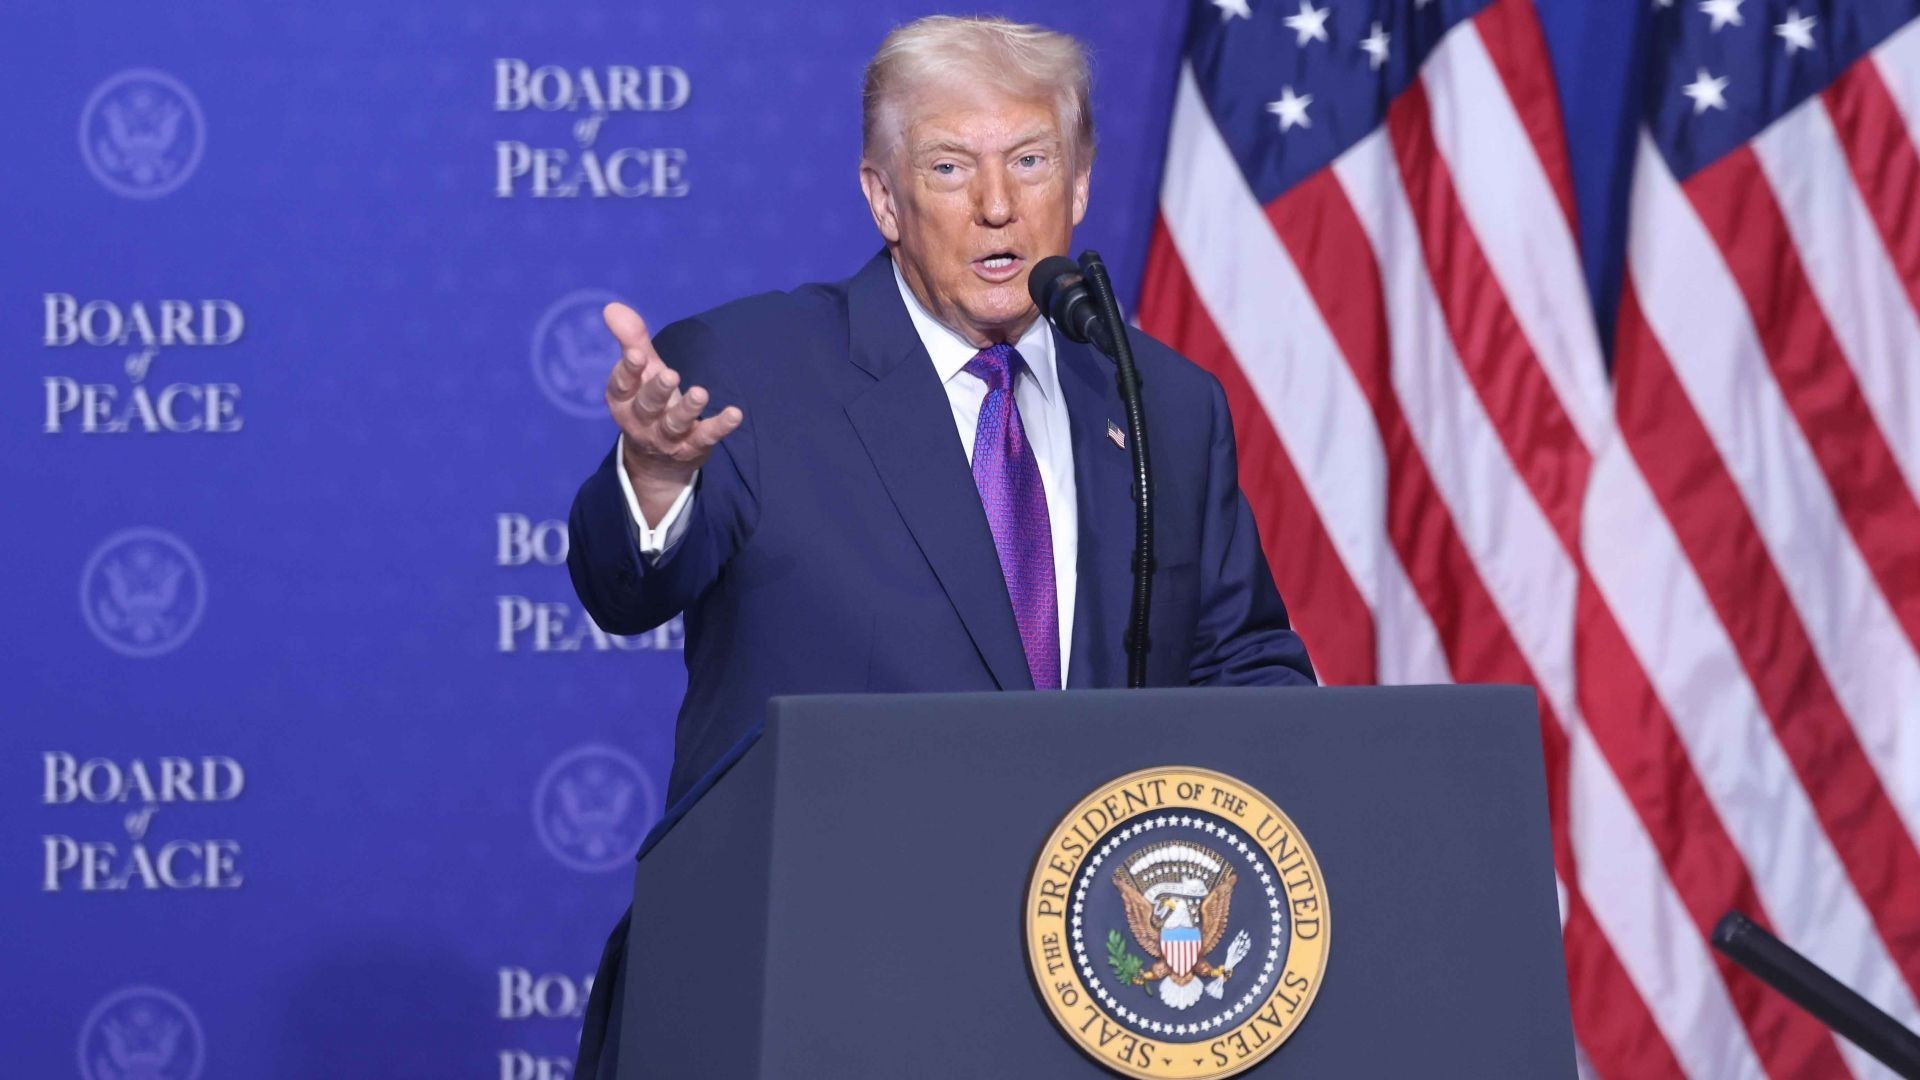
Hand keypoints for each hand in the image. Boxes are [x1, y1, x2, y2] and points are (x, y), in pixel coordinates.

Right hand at [601, 302, 742, 524]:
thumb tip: (613, 307)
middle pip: (647, 406)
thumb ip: (631, 339)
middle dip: (657, 391)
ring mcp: (666, 438)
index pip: (621, 385)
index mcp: (623, 400)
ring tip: (700, 393)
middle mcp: (641, 421)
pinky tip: (735, 414)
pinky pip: (706, 437)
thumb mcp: (641, 370)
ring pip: (674, 424)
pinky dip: (720, 427)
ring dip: (687, 409)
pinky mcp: (692, 447)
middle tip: (671, 375)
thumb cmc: (647, 400)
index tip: (636, 354)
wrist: (656, 459)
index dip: (627, 370)